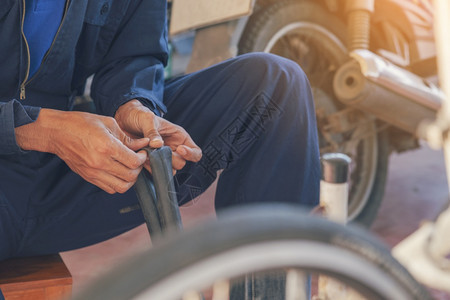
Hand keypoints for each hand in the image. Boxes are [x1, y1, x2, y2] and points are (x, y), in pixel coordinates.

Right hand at [15, 109, 149, 193]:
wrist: (56, 132)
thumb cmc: (80, 124)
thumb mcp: (107, 123)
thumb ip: (127, 137)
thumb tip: (143, 143)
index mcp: (106, 147)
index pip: (133, 162)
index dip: (142, 158)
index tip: (142, 153)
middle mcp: (100, 162)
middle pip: (130, 177)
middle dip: (138, 169)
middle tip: (137, 160)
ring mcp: (93, 172)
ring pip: (121, 187)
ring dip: (130, 179)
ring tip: (129, 168)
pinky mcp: (88, 177)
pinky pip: (109, 188)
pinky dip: (118, 183)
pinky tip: (118, 172)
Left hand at [115, 100, 201, 172]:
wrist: (123, 120)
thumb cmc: (139, 115)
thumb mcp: (147, 119)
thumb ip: (153, 131)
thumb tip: (158, 145)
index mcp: (179, 137)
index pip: (196, 152)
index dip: (191, 154)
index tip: (180, 149)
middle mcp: (173, 149)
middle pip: (181, 163)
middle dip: (170, 159)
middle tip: (158, 152)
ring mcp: (162, 157)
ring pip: (168, 170)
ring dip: (159, 165)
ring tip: (147, 154)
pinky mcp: (150, 163)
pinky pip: (154, 172)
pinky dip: (148, 168)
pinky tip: (142, 159)